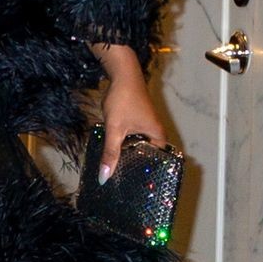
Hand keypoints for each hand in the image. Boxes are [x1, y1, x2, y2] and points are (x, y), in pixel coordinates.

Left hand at [98, 49, 165, 182]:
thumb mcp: (114, 129)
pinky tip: (113, 154)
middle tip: (122, 185)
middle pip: (147, 156)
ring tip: (117, 173)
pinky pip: (133, 139)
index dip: (146, 175)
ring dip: (128, 157)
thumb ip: (110, 153)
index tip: (134, 188)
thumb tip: (104, 177)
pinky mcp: (137, 122)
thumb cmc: (123, 100)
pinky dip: (124, 146)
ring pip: (138, 147)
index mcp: (158, 136)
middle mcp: (155, 133)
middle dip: (135, 168)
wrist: (122, 73)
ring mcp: (146, 126)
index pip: (156, 162)